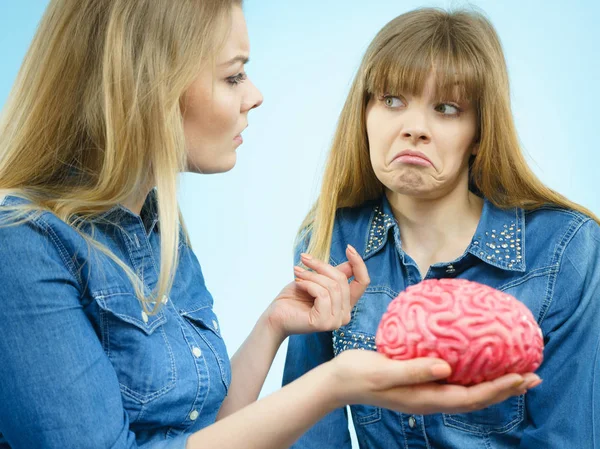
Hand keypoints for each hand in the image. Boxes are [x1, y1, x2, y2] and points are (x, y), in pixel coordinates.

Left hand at [266, 245, 369, 338]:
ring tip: (297, 273)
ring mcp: (336, 321)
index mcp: (345, 304)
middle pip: (342, 280)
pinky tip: (298, 284)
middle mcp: (345, 315)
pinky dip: (309, 284)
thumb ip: (334, 274)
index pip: (363, 282)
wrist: (275, 316)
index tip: (349, 248)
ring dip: (312, 275)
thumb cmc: (293, 298)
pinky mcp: (325, 322)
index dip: (359, 264)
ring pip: (332, 286)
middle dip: (321, 266)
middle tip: (304, 259)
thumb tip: (351, 260)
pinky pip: (322, 294)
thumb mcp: (317, 280)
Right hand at [327, 350, 540, 414]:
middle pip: (477, 399)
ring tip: (515, 373)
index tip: (522, 377)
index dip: (499, 389)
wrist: (339, 382)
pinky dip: (473, 375)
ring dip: (494, 384)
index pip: (471, 397)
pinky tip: (475, 362)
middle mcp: (430, 399)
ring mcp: (426, 393)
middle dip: (506, 389)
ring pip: (468, 392)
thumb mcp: (382, 371)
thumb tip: (446, 368)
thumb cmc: (357, 375)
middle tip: (533, 376)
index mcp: (425, 399)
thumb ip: (413, 370)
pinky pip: (454, 381)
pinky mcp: (420, 383)